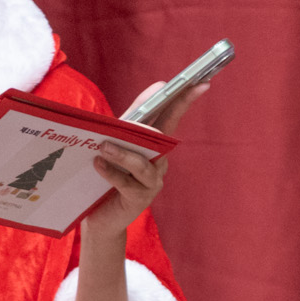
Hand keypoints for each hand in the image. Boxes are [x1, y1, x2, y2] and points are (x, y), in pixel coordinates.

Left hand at [79, 71, 206, 246]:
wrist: (100, 217)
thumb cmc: (108, 176)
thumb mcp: (117, 142)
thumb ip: (133, 117)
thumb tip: (158, 85)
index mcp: (154, 146)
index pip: (172, 118)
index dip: (185, 101)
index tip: (201, 83)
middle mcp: (158, 163)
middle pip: (163, 135)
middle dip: (164, 117)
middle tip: (158, 99)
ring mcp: (151, 182)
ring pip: (142, 164)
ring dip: (122, 154)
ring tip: (104, 147)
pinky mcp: (139, 200)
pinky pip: (126, 183)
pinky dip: (111, 173)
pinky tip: (98, 166)